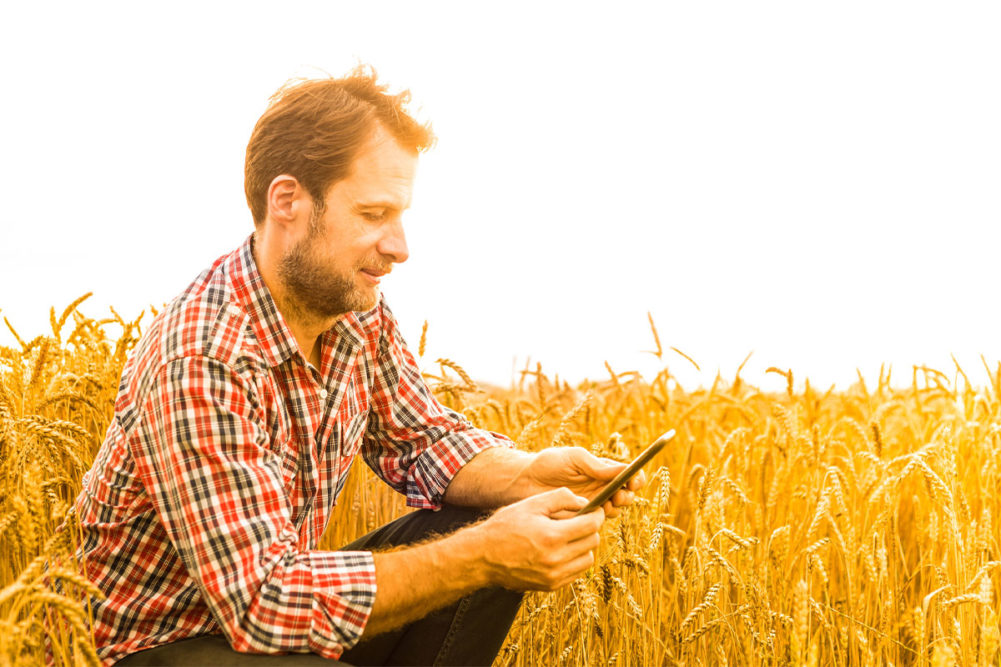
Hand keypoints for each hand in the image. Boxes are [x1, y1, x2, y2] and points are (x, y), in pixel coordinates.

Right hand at [473, 488, 603, 590]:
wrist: (482, 556)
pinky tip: (561, 551)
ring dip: (584, 546)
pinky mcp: (551, 586)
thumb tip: (585, 503)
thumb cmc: (505, 526)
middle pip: (592, 542)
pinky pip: (576, 572)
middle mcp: (556, 559)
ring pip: (588, 559)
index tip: (595, 510)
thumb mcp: (531, 504)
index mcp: (552, 536)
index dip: (596, 515)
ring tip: (569, 537)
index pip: (591, 525)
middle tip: (580, 521)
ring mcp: (554, 576)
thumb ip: (561, 498)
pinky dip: (574, 560)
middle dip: (590, 529)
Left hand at [524, 447, 646, 517]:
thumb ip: (596, 465)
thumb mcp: (573, 457)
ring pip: (616, 510)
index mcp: (602, 470)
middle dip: (628, 495)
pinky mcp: (581, 518)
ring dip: (617, 508)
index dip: (636, 478)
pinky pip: (598, 522)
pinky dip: (601, 519)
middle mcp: (601, 487)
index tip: (633, 480)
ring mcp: (593, 504)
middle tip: (619, 495)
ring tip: (607, 504)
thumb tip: (624, 468)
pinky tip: (593, 514)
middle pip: (627, 494)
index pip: (629, 474)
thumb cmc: (548, 464)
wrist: (524, 482)